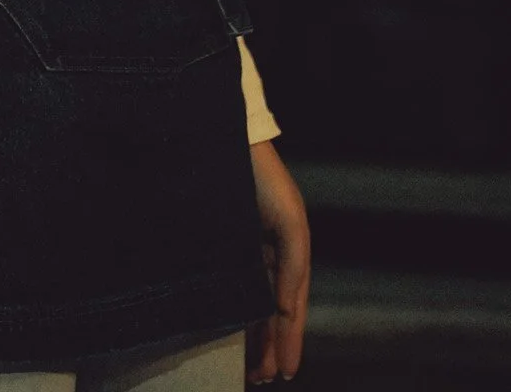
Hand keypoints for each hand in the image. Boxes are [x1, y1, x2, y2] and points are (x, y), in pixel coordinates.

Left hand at [247, 140, 308, 383]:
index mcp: (289, 251)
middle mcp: (266, 255)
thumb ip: (293, 268)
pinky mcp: (217, 245)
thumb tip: (286, 311)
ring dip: (250, 335)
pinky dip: (230, 310)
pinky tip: (225, 330)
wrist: (226, 143)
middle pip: (270, 311)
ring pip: (248, 303)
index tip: (286, 372)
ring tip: (248, 368)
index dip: (290, 340)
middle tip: (263, 379)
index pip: (291, 306)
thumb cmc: (265, 180)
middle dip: (269, 346)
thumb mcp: (291, 222)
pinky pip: (228, 286)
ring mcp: (241, 251)